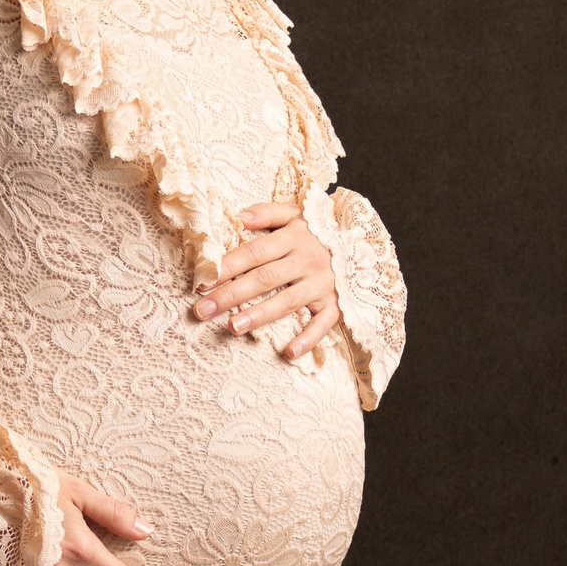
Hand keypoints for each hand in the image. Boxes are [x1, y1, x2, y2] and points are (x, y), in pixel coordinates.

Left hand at [191, 201, 340, 356]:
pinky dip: (308, 339)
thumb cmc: (316, 234)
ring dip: (260, 315)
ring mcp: (322, 285)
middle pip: (265, 278)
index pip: (255, 252)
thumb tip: (237, 216)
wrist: (363, 246)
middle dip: (232, 294)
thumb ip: (266, 213)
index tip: (203, 280)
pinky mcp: (336, 305)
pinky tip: (289, 352)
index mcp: (294, 238)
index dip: (228, 266)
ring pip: (288, 301)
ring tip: (232, 327)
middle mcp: (307, 261)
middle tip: (202, 309)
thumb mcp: (294, 215)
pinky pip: (323, 324)